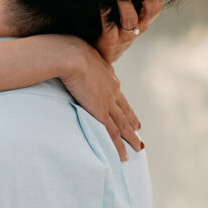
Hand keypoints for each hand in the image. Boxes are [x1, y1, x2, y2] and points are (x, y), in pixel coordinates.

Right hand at [61, 39, 141, 161]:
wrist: (71, 55)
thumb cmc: (68, 52)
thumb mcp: (79, 54)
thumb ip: (79, 60)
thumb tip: (68, 55)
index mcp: (107, 76)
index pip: (117, 94)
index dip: (123, 104)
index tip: (128, 110)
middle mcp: (111, 90)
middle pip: (124, 110)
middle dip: (132, 121)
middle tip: (138, 130)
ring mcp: (107, 103)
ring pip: (123, 125)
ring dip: (131, 138)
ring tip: (138, 148)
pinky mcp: (100, 113)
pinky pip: (112, 134)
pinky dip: (118, 146)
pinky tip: (123, 156)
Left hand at [96, 0, 170, 64]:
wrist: (104, 52)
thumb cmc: (119, 22)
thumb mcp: (133, 5)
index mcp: (150, 12)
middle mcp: (143, 22)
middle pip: (153, 7)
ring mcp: (128, 34)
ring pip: (131, 18)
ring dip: (124, 1)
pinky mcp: (112, 40)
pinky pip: (109, 28)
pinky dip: (105, 14)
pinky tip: (101, 2)